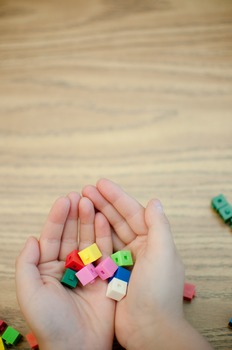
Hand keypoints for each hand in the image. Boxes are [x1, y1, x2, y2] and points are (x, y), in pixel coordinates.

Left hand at [16, 193, 114, 349]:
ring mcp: (87, 270)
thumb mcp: (30, 291)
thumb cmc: (50, 321)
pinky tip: (103, 219)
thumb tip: (32, 238)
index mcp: (48, 268)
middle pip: (71, 234)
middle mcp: (68, 266)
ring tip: (90, 201)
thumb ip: (27, 263)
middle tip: (80, 195)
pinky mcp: (104, 275)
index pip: (52, 237)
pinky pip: (104, 251)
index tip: (64, 199)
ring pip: (88, 239)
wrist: (78, 345)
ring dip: (89, 220)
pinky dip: (104, 234)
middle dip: (74, 214)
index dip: (58, 218)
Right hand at [82, 179, 184, 347]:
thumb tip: (155, 201)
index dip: (117, 197)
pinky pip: (101, 250)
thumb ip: (158, 225)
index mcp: (153, 241)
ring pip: (108, 233)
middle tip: (85, 189)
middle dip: (103, 203)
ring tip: (80, 202)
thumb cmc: (158, 290)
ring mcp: (125, 261)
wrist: (148, 328)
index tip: (101, 183)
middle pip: (119, 220)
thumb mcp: (163, 253)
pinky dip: (92, 238)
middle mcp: (140, 248)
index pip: (133, 212)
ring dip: (96, 217)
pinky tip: (82, 228)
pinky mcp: (112, 273)